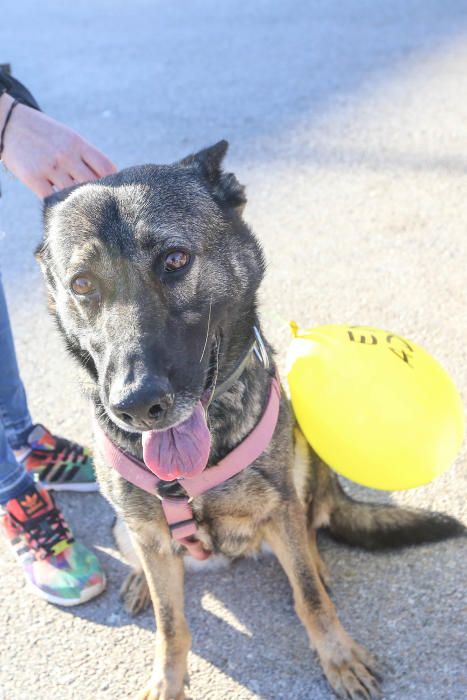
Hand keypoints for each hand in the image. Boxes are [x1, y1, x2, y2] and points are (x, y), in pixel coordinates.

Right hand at [0, 93, 116, 197]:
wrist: (9, 123)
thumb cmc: (45, 135)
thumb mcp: (69, 137)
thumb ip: (87, 157)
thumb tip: (108, 181)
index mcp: (78, 143)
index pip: (106, 167)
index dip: (113, 182)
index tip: (113, 191)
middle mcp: (66, 155)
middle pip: (93, 183)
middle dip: (99, 195)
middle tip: (100, 206)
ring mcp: (49, 167)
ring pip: (74, 193)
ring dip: (80, 202)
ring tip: (84, 210)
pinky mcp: (33, 178)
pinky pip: (52, 199)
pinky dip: (60, 205)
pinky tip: (64, 207)